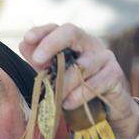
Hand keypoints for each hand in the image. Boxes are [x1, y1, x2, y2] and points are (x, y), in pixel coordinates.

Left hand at [19, 23, 138, 138]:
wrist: (108, 110)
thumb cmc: (78, 89)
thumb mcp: (57, 74)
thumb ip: (41, 61)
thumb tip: (24, 44)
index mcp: (75, 41)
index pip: (58, 28)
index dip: (42, 31)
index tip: (27, 39)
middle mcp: (91, 44)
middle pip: (71, 32)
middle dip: (52, 43)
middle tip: (37, 60)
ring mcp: (105, 58)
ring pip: (82, 65)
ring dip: (64, 82)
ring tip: (54, 97)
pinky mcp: (115, 75)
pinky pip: (94, 83)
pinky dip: (78, 96)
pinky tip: (67, 104)